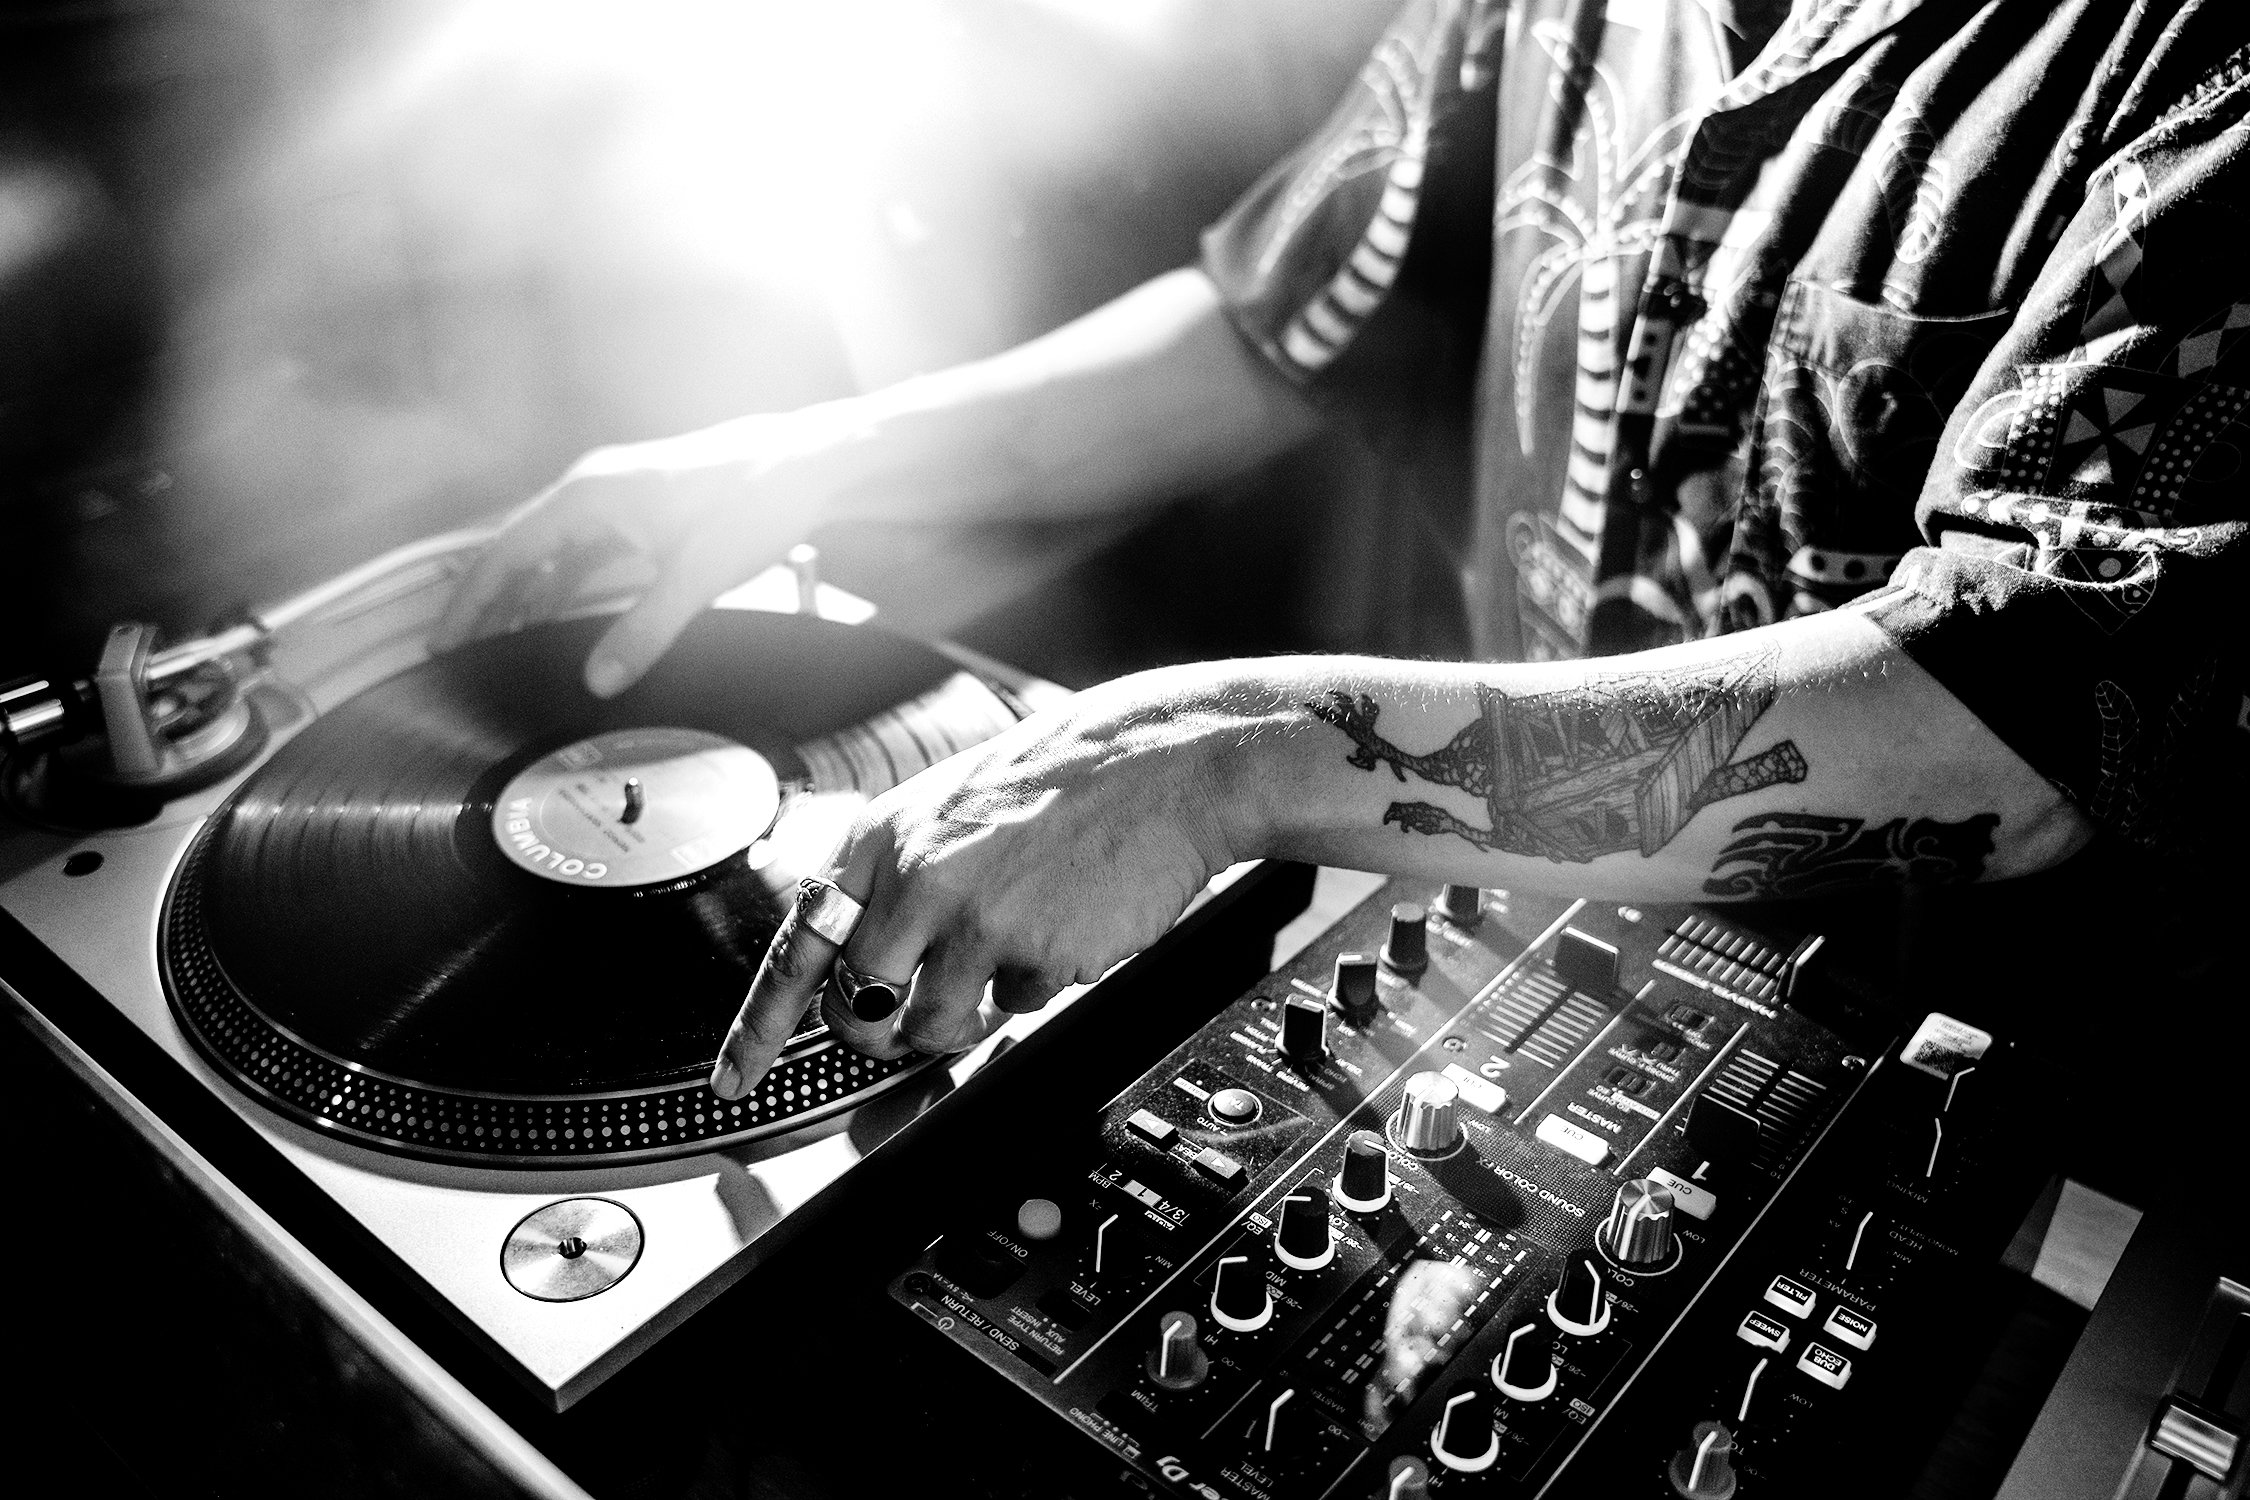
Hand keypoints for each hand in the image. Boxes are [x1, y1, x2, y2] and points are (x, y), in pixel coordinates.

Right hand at [432, 411, 841, 695]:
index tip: (441, 639)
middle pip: (522, 552)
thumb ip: (645, 630)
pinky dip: (567, 586)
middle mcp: (595, 490)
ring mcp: (621, 499)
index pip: (506, 552)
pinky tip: (563, 619)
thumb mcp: (698, 575)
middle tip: (461, 655)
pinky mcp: (647, 513)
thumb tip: (598, 681)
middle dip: (490, 603)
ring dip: (529, 597)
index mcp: (589, 495)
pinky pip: (589, 553)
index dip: (470, 599)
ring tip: (502, 645)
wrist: (813, 464)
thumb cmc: (756, 502)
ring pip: (555, 554)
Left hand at [707, 670, 1251, 1096]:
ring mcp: (975, 920)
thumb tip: (867, 961)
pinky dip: (1036, 983)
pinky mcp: (1035, 954)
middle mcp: (916, 879)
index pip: (798, 945)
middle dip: (881, 1028)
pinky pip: (1016, 1005)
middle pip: (860, 1006)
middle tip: (913, 1014)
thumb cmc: (1058, 784)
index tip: (732, 1079)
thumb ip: (898, 874)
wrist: (1160, 766)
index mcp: (884, 837)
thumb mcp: (949, 807)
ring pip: (932, 1026)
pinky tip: (1061, 925)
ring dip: (961, 1016)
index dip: (759, 1025)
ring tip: (1003, 956)